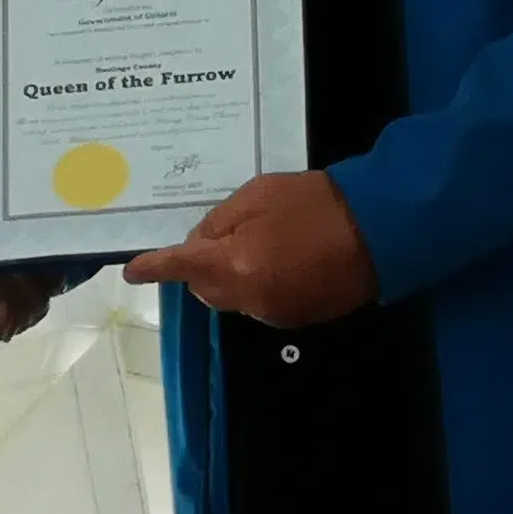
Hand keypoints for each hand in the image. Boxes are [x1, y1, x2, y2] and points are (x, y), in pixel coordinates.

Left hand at [122, 171, 377, 327]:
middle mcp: (247, 299)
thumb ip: (219, 222)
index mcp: (232, 266)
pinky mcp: (296, 318)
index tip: (131, 272)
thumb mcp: (258, 195)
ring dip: (233, 274)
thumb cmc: (315, 203)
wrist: (381, 230)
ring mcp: (273, 313)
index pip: (179, 268)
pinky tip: (285, 258)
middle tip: (229, 231)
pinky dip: (260, 283)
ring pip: (232, 297)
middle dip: (203, 265)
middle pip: (204, 288)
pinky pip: (260, 302)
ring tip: (265, 240)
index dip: (153, 269)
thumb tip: (199, 244)